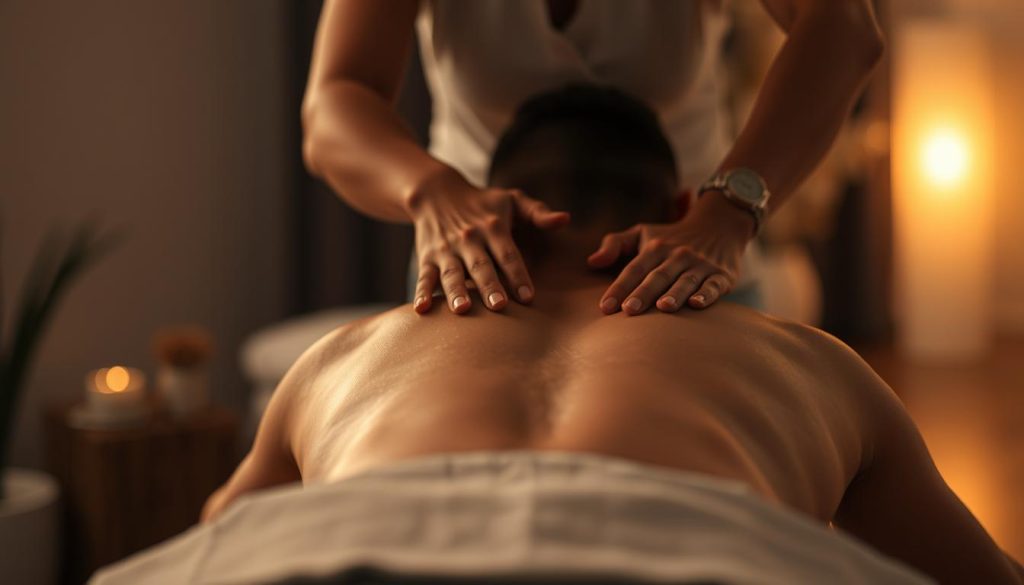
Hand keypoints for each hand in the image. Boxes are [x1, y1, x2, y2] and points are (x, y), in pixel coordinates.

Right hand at [409, 169, 569, 313]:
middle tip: (498, 306)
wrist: (436, 193)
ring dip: (456, 292)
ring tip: (462, 311)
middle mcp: (469, 240)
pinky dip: (421, 292)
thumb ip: (538, 213)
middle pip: (481, 266)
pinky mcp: (427, 258)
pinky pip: (424, 277)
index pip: (508, 254)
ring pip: (452, 273)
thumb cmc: (483, 203)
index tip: (528, 297)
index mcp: (493, 227)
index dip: (518, 275)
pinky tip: (420, 309)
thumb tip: (565, 220)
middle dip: (489, 286)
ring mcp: (446, 250)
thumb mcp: (513, 200)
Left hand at [587, 192, 752, 314]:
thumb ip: (614, 244)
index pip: (634, 269)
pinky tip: (696, 304)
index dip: (619, 287)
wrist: (720, 225)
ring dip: (674, 294)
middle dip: (643, 293)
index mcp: (655, 247)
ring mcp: (700, 265)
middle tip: (629, 311)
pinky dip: (706, 295)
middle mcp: (677, 255)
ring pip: (685, 281)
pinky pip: (714, 286)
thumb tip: (592, 262)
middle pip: (658, 276)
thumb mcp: (641, 232)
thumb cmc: (670, 236)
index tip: (605, 308)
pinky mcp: (721, 275)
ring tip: (663, 308)